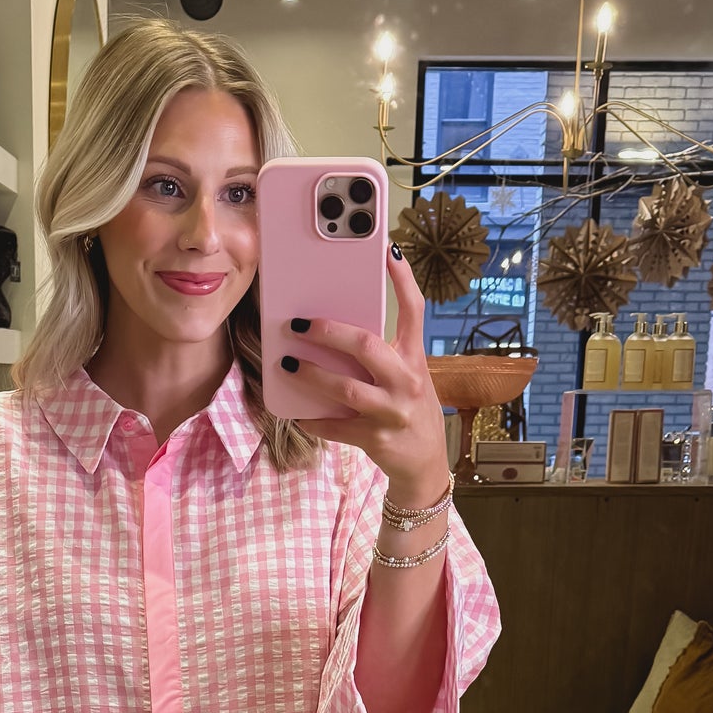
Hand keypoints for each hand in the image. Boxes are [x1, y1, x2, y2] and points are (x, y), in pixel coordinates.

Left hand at [277, 246, 448, 510]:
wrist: (425, 463)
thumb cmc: (408, 409)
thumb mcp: (406, 375)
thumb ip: (381, 353)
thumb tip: (334, 328)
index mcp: (414, 358)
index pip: (413, 310)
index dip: (403, 279)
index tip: (388, 249)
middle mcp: (407, 381)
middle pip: (366, 346)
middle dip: (328, 332)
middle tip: (297, 324)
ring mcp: (392, 411)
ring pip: (346, 389)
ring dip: (311, 375)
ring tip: (287, 364)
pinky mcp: (375, 439)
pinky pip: (336, 427)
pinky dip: (313, 420)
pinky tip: (297, 413)